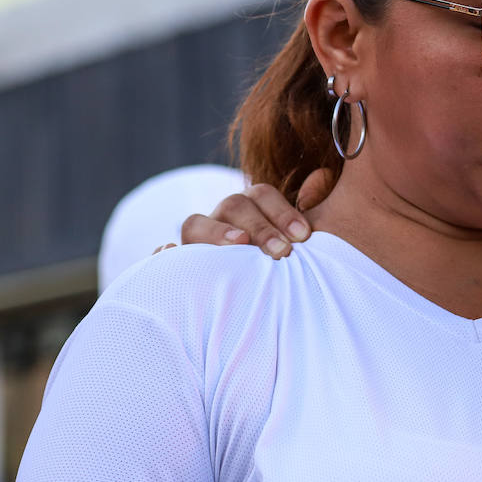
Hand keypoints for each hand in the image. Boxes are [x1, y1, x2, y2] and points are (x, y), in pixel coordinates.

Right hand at [174, 170, 334, 257]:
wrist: (256, 303)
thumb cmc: (281, 265)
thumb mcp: (299, 240)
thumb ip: (313, 210)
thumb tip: (321, 178)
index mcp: (252, 209)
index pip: (262, 194)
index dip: (282, 211)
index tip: (304, 236)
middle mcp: (222, 220)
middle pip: (233, 206)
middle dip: (260, 227)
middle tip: (283, 252)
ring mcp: (198, 243)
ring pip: (195, 224)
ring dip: (216, 232)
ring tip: (239, 244)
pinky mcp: (180, 269)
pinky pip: (160, 258)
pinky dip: (162, 255)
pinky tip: (168, 254)